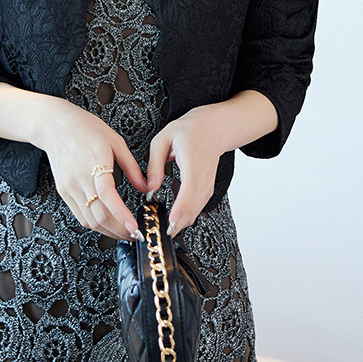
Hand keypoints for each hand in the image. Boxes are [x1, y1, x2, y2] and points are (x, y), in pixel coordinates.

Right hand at [38, 98, 150, 241]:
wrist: (54, 125)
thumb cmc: (85, 128)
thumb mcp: (116, 141)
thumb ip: (132, 167)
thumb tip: (145, 187)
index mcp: (95, 163)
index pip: (108, 196)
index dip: (122, 215)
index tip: (134, 227)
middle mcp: (79, 179)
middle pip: (99, 215)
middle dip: (119, 230)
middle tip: (135, 234)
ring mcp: (69, 188)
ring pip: (89, 220)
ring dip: (108, 231)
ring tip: (124, 232)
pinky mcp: (63, 192)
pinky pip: (80, 216)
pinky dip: (95, 224)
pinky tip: (107, 223)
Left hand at [144, 105, 223, 237]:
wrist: (213, 129)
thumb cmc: (189, 131)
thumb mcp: (163, 139)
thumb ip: (154, 164)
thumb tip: (149, 187)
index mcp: (193, 163)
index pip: (189, 191)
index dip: (180, 211)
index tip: (170, 224)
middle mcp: (203, 178)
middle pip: (193, 208)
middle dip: (176, 224)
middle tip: (157, 232)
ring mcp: (207, 186)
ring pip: (195, 213)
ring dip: (179, 223)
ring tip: (162, 229)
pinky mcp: (207, 191)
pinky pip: (196, 209)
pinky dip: (184, 217)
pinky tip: (172, 220)